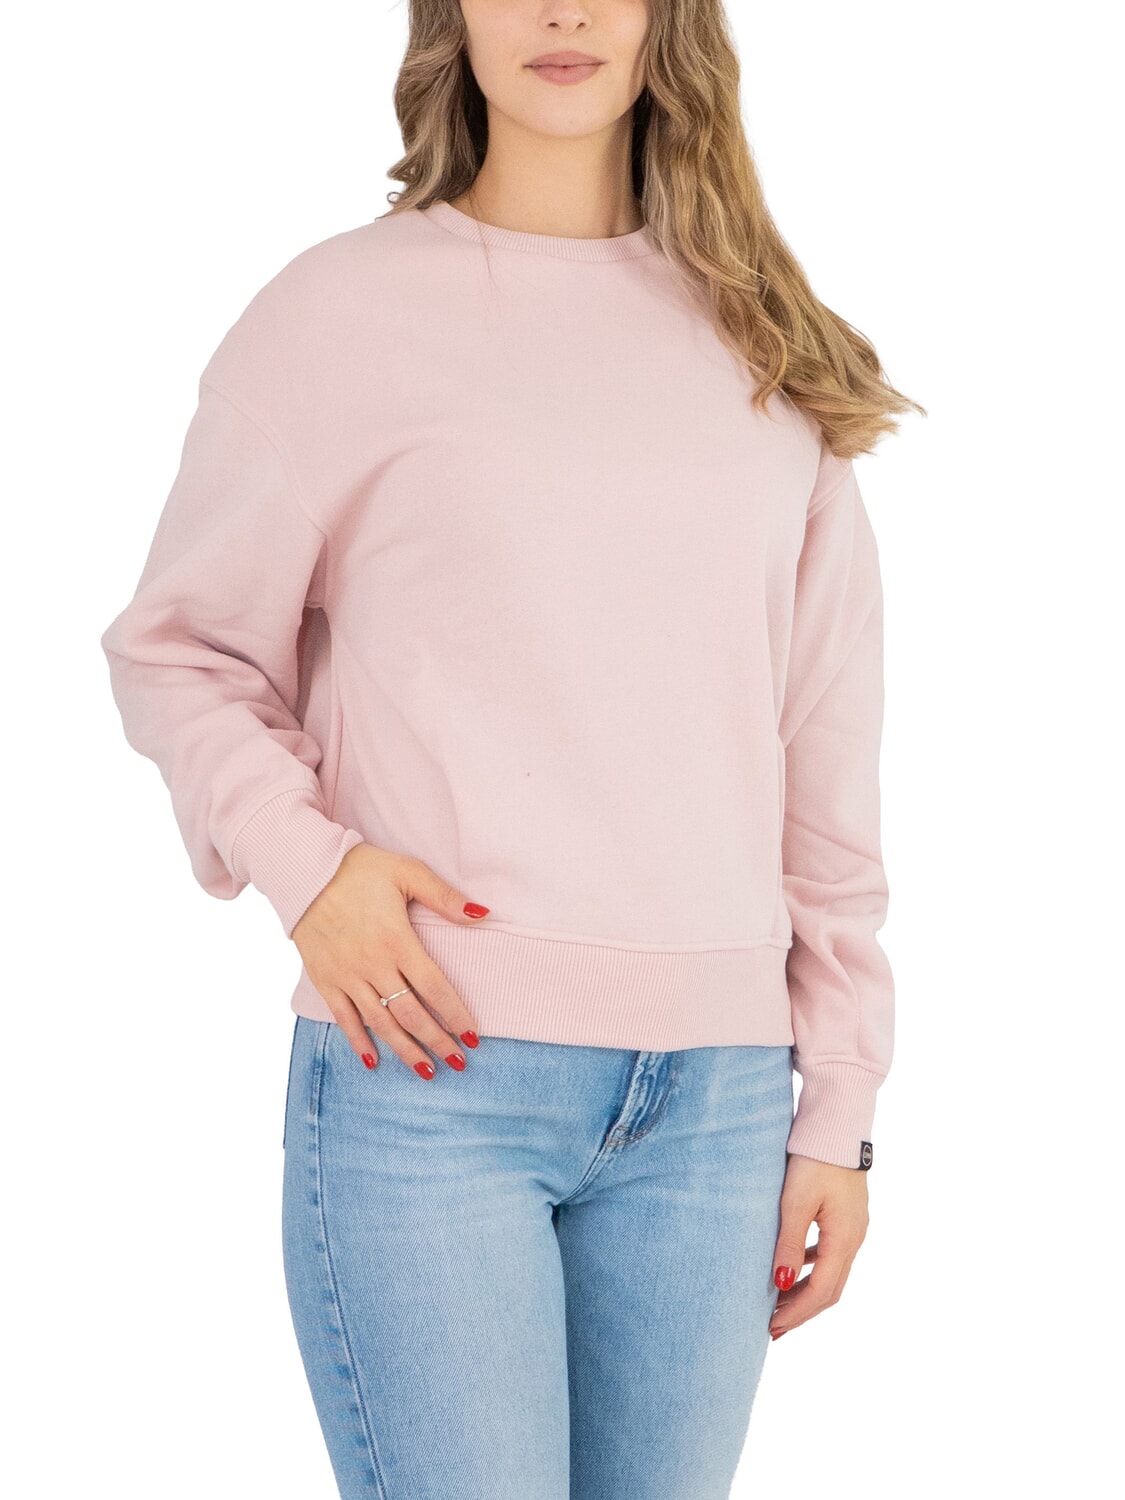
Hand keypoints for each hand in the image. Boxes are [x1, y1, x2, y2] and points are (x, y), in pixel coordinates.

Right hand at [291, 844, 487, 1077]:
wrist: (305, 871)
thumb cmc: (361, 869)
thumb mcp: (407, 872)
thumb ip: (444, 897)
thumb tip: (482, 913)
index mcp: (397, 940)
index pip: (434, 988)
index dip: (455, 1015)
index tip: (474, 1037)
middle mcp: (373, 965)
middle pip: (411, 1013)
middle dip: (437, 1041)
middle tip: (459, 1063)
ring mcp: (347, 975)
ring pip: (380, 1023)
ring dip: (405, 1050)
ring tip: (426, 1071)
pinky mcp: (324, 979)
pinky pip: (344, 1018)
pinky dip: (359, 1041)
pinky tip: (373, 1060)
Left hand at [768, 1152, 869, 1337]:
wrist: (837, 1125)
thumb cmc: (815, 1159)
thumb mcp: (796, 1201)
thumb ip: (789, 1243)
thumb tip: (782, 1283)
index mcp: (844, 1239)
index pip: (822, 1291)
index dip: (798, 1313)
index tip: (773, 1328)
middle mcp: (854, 1238)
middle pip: (830, 1289)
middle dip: (802, 1310)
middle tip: (773, 1326)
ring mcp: (853, 1227)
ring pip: (831, 1272)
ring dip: (806, 1291)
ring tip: (779, 1303)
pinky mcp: (846, 1216)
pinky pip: (830, 1253)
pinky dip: (812, 1268)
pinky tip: (793, 1266)